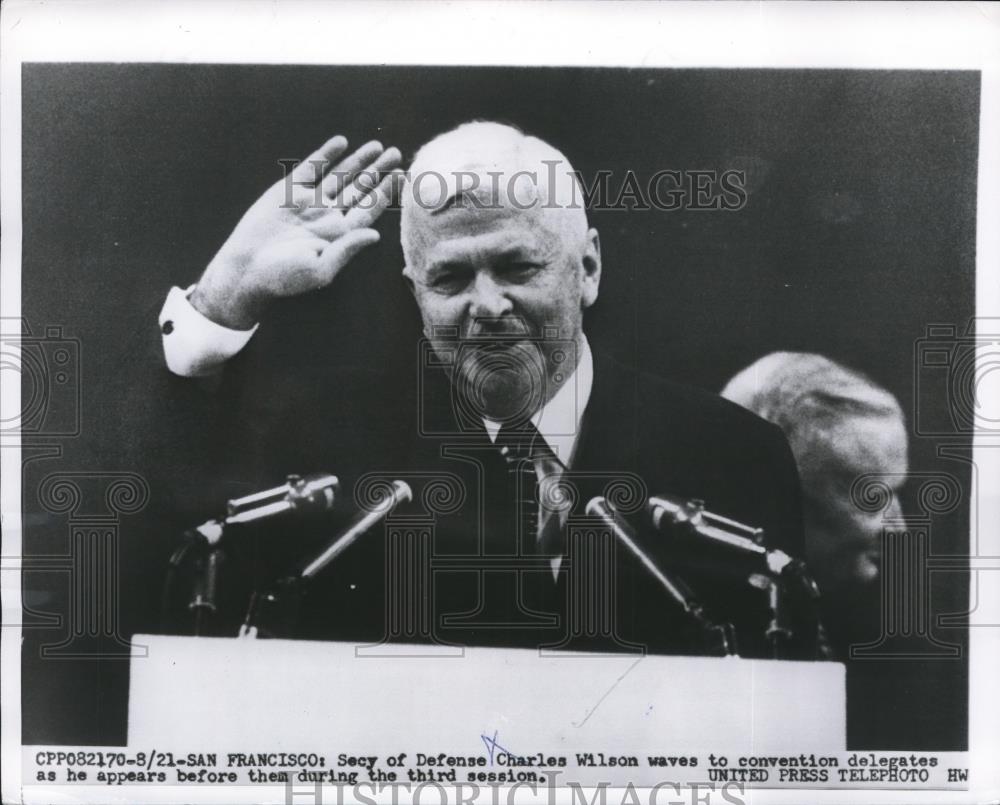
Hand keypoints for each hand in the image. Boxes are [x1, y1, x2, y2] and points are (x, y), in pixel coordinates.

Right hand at [190, 136, 402, 328]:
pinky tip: (341, 142)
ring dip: (358, 160)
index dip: (386, 193)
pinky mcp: (289, 190)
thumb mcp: (320, 268)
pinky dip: (326, 154)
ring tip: (378, 146)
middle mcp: (328, 216)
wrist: (245, 268)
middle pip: (360, 189)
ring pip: (340, 175)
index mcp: (340, 235)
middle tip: (397, 154)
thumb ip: (348, 250)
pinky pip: (312, 167)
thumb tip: (376, 234)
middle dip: (378, 171)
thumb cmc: (283, 277)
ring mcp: (310, 201)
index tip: (403, 176)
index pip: (369, 209)